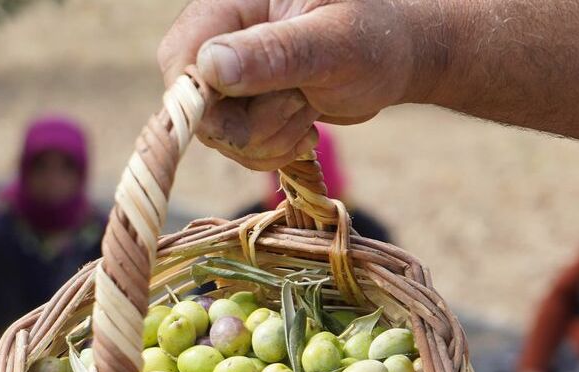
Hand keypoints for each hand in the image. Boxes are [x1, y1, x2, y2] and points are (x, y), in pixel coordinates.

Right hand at [157, 0, 450, 169]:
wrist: (396, 57)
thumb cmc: (377, 37)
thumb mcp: (336, 43)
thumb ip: (275, 52)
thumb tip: (211, 66)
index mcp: (234, 0)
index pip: (182, 54)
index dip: (202, 98)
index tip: (249, 113)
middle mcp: (221, 34)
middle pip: (194, 101)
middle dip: (248, 125)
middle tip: (299, 106)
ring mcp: (229, 72)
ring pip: (216, 132)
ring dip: (267, 139)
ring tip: (307, 110)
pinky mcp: (242, 103)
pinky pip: (236, 146)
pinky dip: (270, 150)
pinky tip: (304, 129)